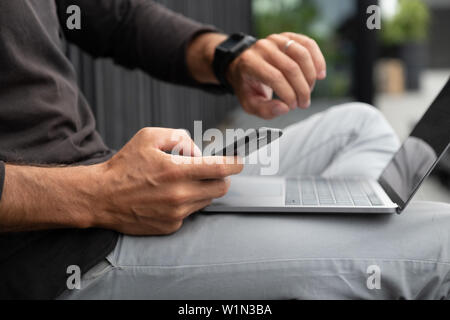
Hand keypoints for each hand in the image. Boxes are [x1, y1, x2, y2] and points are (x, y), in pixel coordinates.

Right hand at [93, 128, 242, 234]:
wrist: (101, 197)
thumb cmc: (124, 166)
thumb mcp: (149, 137)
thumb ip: (179, 136)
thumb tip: (197, 150)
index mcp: (177, 171)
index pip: (220, 169)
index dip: (235, 164)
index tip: (239, 162)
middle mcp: (180, 195)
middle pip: (221, 188)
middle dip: (220, 178)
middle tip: (208, 171)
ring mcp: (177, 213)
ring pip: (206, 200)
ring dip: (202, 189)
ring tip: (179, 182)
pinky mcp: (171, 226)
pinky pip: (191, 212)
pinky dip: (187, 203)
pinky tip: (168, 197)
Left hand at [227, 32, 326, 118]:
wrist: (244, 66)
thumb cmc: (248, 87)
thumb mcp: (249, 104)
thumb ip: (265, 110)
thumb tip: (284, 109)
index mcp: (250, 63)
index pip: (275, 78)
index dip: (288, 94)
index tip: (292, 106)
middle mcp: (262, 47)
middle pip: (291, 68)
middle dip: (302, 89)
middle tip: (304, 103)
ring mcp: (276, 39)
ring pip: (302, 55)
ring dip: (310, 77)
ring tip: (309, 91)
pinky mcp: (288, 36)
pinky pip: (308, 44)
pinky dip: (318, 60)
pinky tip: (320, 75)